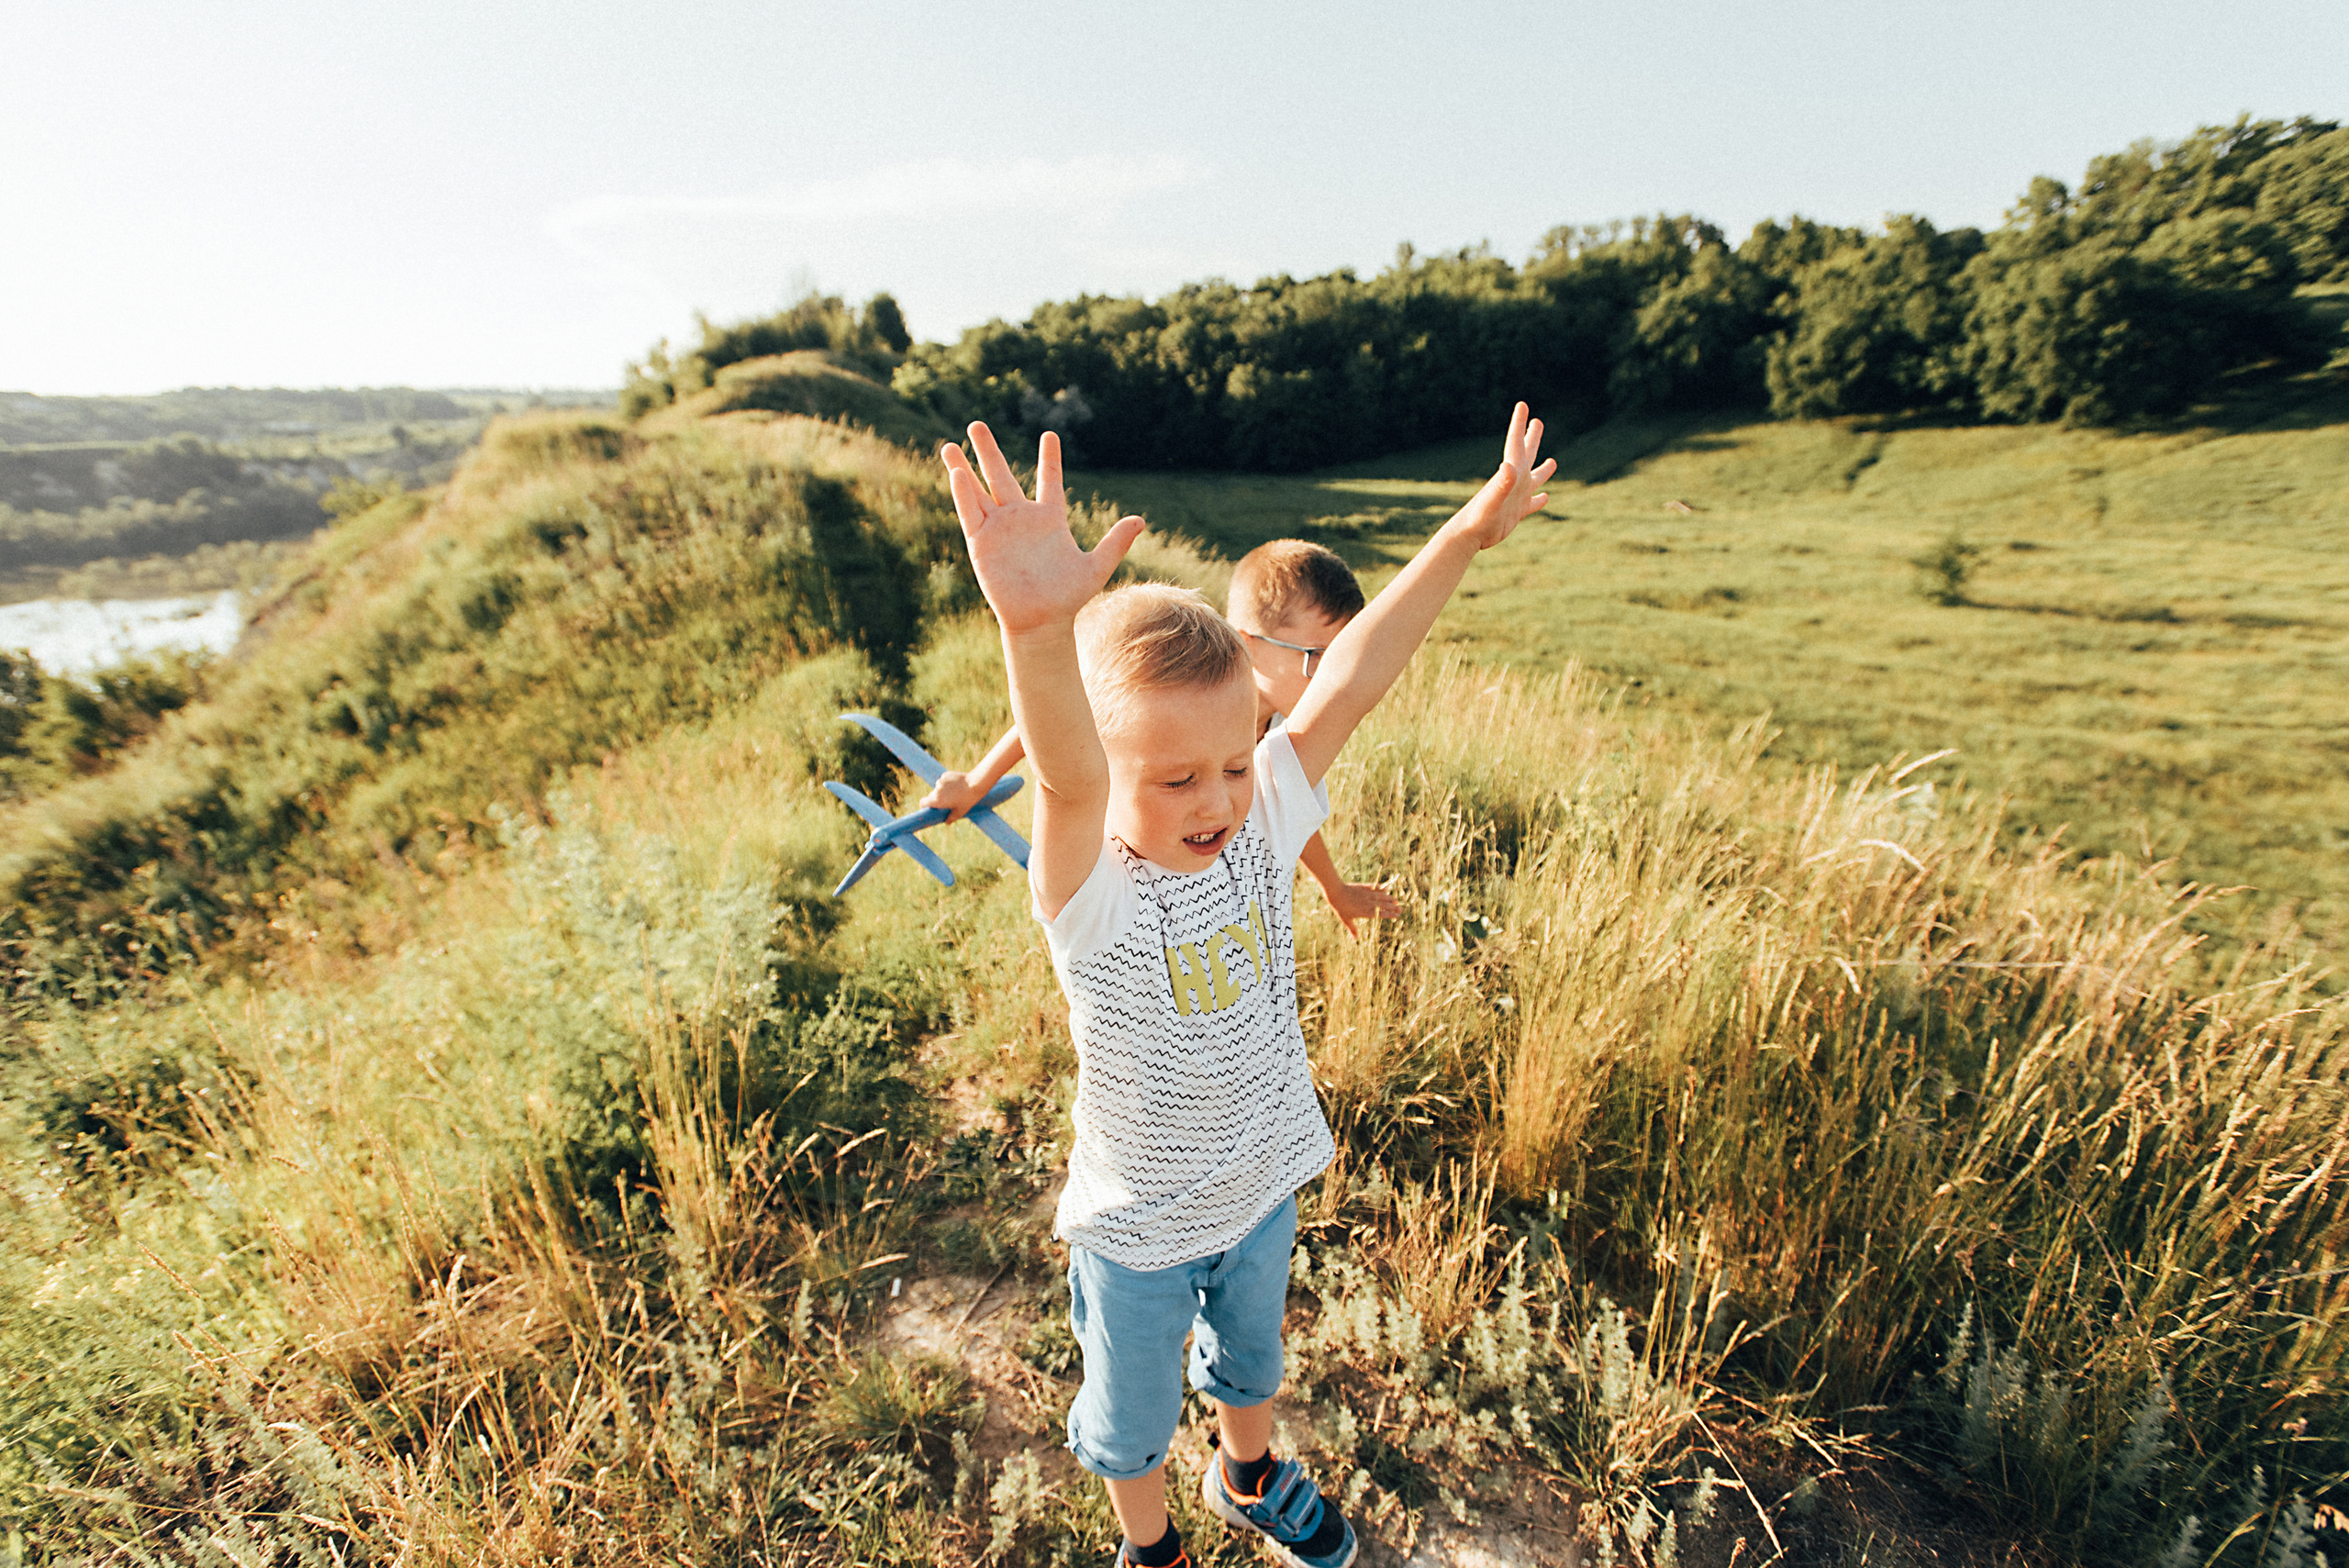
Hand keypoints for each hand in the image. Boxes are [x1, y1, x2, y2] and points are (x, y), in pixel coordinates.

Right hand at [921, 771, 985, 820]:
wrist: (975, 784)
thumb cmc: (968, 799)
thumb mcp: (960, 811)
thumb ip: (951, 818)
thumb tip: (947, 822)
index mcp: (937, 800)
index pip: (923, 802)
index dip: (924, 805)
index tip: (928, 807)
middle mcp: (937, 790)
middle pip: (931, 795)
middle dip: (936, 799)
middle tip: (946, 802)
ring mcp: (941, 781)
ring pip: (938, 787)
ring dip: (943, 790)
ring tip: (954, 792)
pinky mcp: (945, 775)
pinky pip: (943, 780)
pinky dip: (947, 783)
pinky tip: (956, 785)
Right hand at [942, 424, 1143, 633]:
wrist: (1041, 621)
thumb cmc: (1068, 597)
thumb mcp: (1096, 567)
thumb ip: (1116, 542)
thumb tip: (1141, 520)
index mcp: (1050, 519)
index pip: (1049, 481)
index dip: (1050, 460)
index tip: (1050, 435)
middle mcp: (1021, 518)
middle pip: (1000, 475)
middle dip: (989, 450)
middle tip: (977, 423)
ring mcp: (999, 529)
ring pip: (977, 491)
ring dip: (963, 467)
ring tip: (948, 444)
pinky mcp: (981, 543)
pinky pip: (970, 513)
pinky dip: (962, 494)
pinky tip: (956, 472)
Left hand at [1324, 880, 1402, 934]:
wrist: (1336, 892)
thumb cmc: (1340, 908)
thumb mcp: (1346, 919)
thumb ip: (1352, 928)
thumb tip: (1355, 938)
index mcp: (1365, 912)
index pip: (1380, 914)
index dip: (1389, 915)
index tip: (1397, 916)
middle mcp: (1368, 903)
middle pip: (1383, 905)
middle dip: (1392, 907)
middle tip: (1400, 909)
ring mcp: (1366, 894)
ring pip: (1380, 896)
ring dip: (1388, 898)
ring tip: (1395, 900)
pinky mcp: (1363, 887)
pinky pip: (1373, 888)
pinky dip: (1380, 888)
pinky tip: (1385, 888)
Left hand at [1447, 402, 1556, 551]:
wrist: (1468, 536)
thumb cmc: (1478, 518)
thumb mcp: (1492, 500)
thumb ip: (1501, 484)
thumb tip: (1509, 466)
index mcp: (1510, 472)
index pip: (1515, 442)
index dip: (1519, 423)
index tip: (1522, 404)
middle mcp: (1514, 481)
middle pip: (1526, 454)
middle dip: (1532, 437)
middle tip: (1537, 420)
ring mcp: (1516, 497)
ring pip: (1534, 479)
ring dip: (1543, 470)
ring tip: (1552, 461)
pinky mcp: (1516, 512)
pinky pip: (1532, 504)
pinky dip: (1539, 500)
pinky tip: (1545, 497)